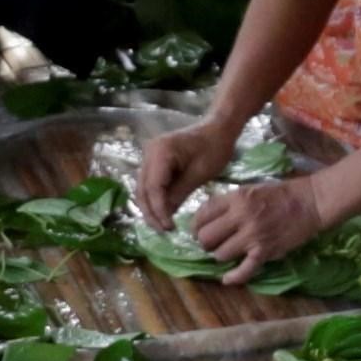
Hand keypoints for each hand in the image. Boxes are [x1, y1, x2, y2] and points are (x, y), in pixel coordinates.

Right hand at [134, 114, 241, 229]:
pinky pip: (149, 184)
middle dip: (151, 213)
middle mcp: (149, 152)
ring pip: (143, 189)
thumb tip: (166, 216)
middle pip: (143, 189)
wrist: (218, 129)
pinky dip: (155, 200)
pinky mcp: (154, 162)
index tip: (169, 227)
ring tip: (163, 226)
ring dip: (151, 208)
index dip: (159, 210)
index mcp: (160, 151)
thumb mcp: (200, 174)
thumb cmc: (214, 148)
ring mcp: (149, 156)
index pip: (153, 187)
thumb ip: (180, 193)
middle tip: (164, 231)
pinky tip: (163, 213)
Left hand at [182, 169, 331, 283]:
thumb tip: (207, 217)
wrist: (311, 202)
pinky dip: (234, 277)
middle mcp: (241, 217)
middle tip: (212, 243)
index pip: (202, 214)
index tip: (200, 229)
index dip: (197, 225)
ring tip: (228, 252)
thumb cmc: (282, 194)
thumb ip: (230, 202)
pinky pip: (244, 270)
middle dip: (206, 243)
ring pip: (220, 255)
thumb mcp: (251, 189)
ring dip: (221, 256)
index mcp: (236, 198)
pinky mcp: (265, 251)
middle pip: (206, 237)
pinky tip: (227, 279)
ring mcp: (253, 236)